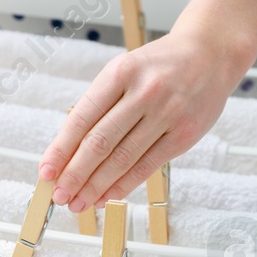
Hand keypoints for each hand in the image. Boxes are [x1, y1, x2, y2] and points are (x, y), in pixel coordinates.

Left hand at [38, 0, 256, 211]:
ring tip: (79, 203)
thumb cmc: (159, 66)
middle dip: (75, 174)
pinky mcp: (184, 134)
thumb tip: (69, 151)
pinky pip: (147, 166)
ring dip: (96, 186)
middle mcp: (144, 92)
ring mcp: (167, 113)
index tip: (46, 172)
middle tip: (59, 196)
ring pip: (123, 158)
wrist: (210, 53)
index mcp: (120, 72)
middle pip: (100, 142)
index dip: (61, 149)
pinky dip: (124, 185)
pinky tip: (107, 196)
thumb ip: (100, 105)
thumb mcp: (125, 70)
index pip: (82, 118)